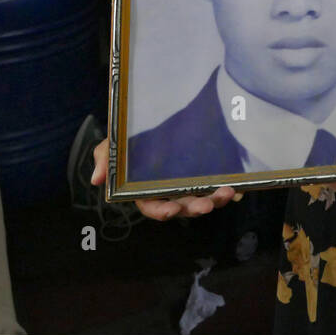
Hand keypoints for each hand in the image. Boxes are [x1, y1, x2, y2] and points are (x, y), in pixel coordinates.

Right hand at [90, 137, 240, 220]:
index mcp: (146, 192)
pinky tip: (239, 188)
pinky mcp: (204, 175)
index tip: (171, 210)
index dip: (161, 211)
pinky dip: (229, 191)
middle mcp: (169, 192)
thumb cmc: (126, 142)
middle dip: (195, 208)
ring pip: (204, 199)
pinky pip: (217, 187)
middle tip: (207, 205)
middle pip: (183, 207)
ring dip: (217, 200)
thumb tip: (96, 179)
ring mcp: (189, 185)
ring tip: (229, 193)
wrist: (148, 123)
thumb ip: (103, 160)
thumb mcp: (109, 147)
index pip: (153, 207)